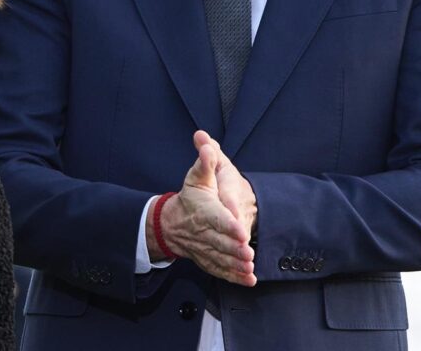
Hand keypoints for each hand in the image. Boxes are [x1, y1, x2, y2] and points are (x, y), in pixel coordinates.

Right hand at [147, 133, 256, 286]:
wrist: (171, 224)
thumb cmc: (190, 198)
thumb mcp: (197, 175)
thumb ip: (205, 160)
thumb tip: (205, 141)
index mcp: (203, 209)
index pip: (215, 217)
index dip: (228, 224)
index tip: (240, 229)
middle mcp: (202, 231)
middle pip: (219, 240)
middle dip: (234, 248)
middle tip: (248, 252)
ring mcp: (205, 247)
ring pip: (221, 257)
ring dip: (235, 264)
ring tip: (249, 266)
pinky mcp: (208, 260)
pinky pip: (220, 270)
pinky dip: (234, 276)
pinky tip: (248, 279)